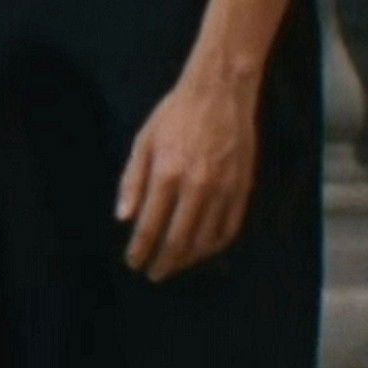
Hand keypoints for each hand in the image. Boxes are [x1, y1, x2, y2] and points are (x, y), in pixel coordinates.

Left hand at [119, 70, 258, 279]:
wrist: (220, 93)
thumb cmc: (174, 115)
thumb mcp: (143, 143)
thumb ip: (132, 183)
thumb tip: (124, 219)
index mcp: (167, 175)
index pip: (150, 226)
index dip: (140, 250)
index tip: (133, 262)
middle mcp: (197, 187)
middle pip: (179, 240)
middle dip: (164, 262)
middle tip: (153, 274)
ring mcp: (224, 189)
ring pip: (206, 239)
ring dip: (188, 259)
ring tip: (175, 265)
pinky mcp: (243, 187)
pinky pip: (230, 227)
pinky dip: (215, 245)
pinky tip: (203, 250)